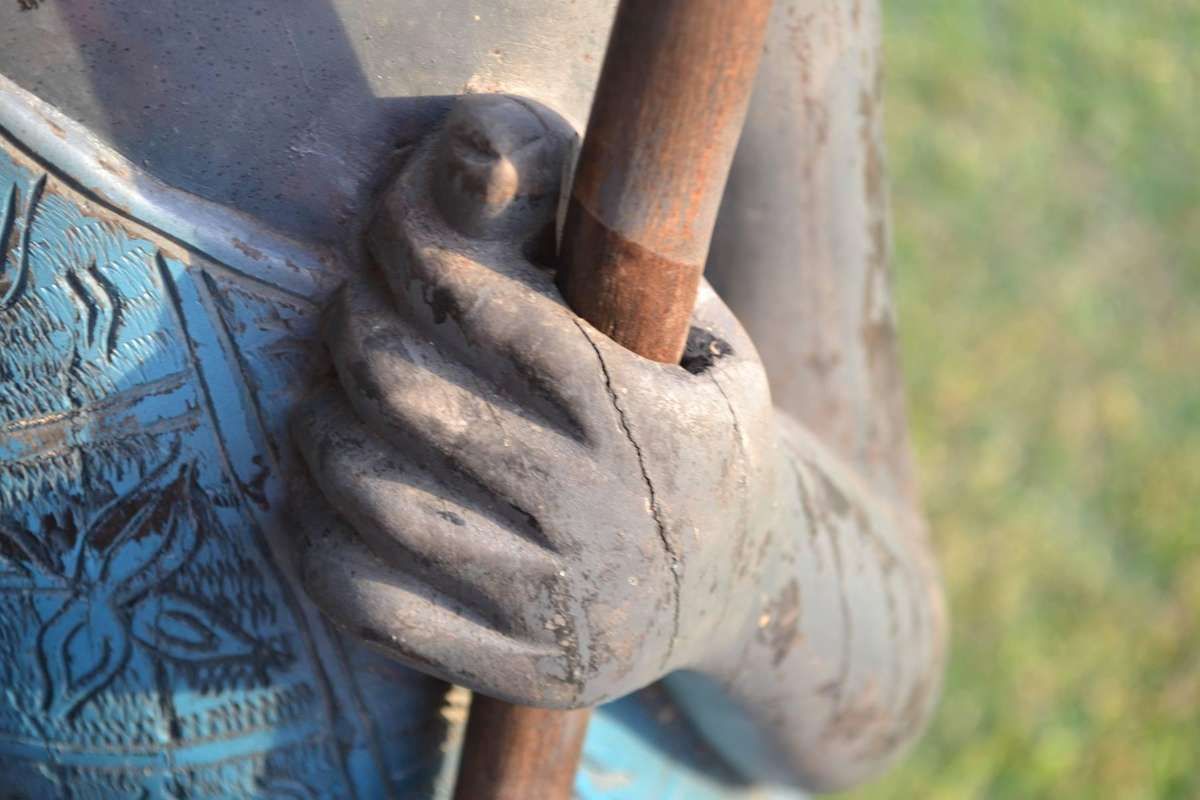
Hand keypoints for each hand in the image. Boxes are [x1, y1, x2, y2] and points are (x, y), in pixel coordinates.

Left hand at [288, 96, 779, 707]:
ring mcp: (559, 603)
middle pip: (414, 397)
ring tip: (319, 403)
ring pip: (378, 498)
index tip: (390, 237)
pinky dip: (314, 542)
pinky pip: (374, 608)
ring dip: (319, 431)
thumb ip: (622, 265)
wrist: (745, 592)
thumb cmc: (706, 438)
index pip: (497, 316)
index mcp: (654, 421)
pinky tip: (311, 499)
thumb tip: (488, 156)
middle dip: (354, 333)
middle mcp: (605, 515)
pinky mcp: (518, 668)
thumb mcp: (711, 341)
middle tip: (347, 315)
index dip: (418, 258)